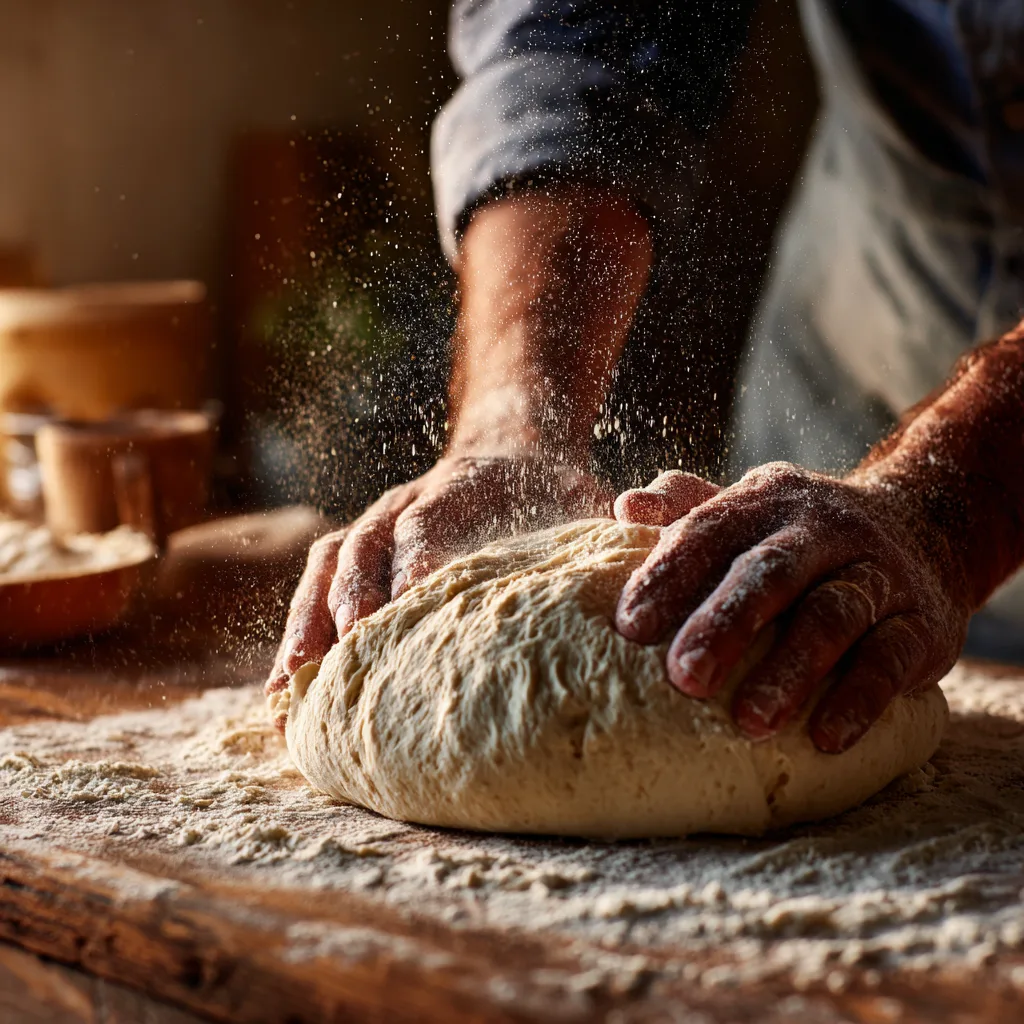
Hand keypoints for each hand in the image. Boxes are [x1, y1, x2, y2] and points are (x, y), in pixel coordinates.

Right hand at [265, 454, 611, 722]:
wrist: (510, 455)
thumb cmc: (552, 498)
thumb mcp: (583, 504)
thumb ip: (598, 532)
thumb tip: (628, 568)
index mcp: (463, 488)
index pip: (429, 524)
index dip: (417, 564)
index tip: (412, 609)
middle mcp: (406, 503)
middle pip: (364, 547)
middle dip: (352, 605)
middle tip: (349, 663)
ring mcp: (374, 524)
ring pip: (328, 567)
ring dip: (309, 626)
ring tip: (293, 694)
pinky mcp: (357, 551)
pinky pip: (315, 585)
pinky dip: (298, 633)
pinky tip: (284, 694)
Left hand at [614, 463, 969, 752]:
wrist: (925, 527)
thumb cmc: (800, 537)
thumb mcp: (748, 511)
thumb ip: (686, 508)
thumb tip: (626, 506)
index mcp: (766, 501)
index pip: (710, 530)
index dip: (669, 574)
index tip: (629, 625)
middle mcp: (824, 529)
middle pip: (770, 571)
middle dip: (725, 624)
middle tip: (683, 678)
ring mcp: (878, 573)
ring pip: (834, 615)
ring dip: (791, 669)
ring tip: (750, 722)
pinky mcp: (923, 622)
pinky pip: (892, 658)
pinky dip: (860, 698)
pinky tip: (826, 737)